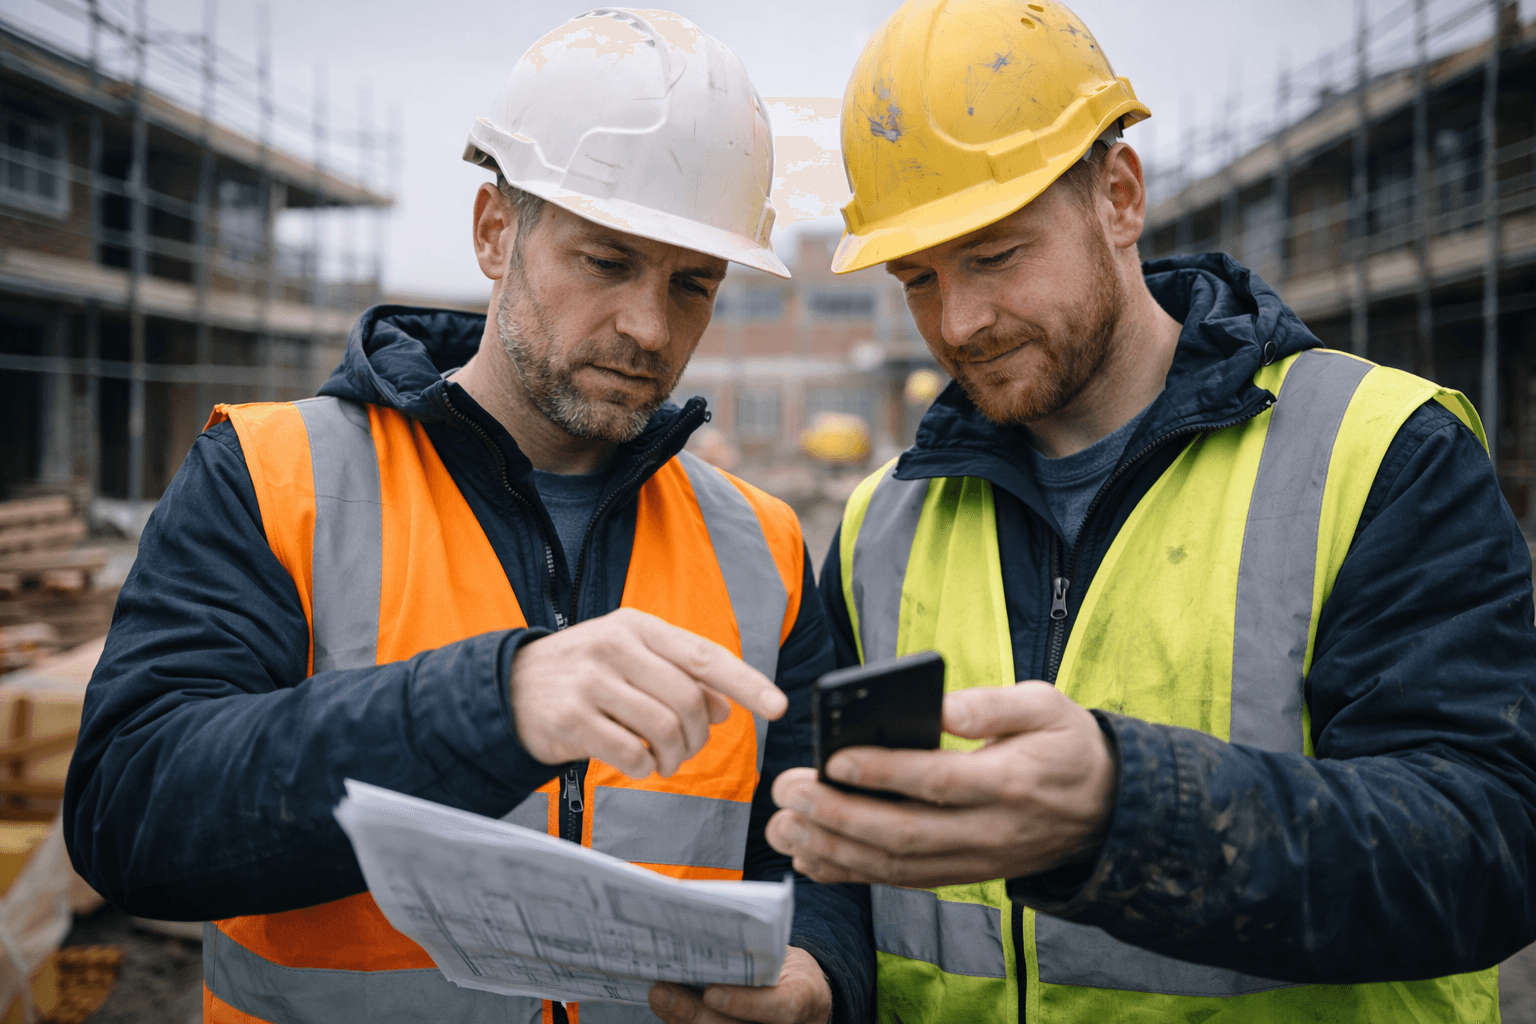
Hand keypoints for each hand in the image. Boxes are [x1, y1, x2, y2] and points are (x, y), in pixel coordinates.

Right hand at [510, 608, 787, 777]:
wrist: (508, 688)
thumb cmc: (584, 673)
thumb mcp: (630, 658)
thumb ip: (679, 675)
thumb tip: (726, 706)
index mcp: (637, 626)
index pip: (705, 655)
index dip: (746, 683)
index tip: (778, 706)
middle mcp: (615, 647)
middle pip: (688, 701)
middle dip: (698, 737)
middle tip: (686, 751)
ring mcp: (591, 682)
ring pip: (663, 730)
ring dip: (672, 758)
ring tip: (662, 762)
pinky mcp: (571, 718)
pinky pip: (631, 754)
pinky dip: (643, 768)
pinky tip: (635, 763)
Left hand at [648, 945, 830, 1023]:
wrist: (804, 1000)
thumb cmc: (792, 972)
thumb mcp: (788, 955)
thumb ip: (760, 950)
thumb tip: (715, 930)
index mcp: (802, 1000)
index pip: (780, 1008)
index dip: (744, 1003)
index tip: (713, 993)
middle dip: (692, 1013)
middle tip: (661, 991)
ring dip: (678, 1017)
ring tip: (657, 995)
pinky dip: (680, 1019)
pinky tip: (664, 1002)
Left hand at [766, 682, 1114, 886]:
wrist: (1103, 810)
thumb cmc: (1065, 746)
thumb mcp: (1048, 706)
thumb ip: (993, 703)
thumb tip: (940, 704)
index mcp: (1010, 782)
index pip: (939, 781)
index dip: (884, 773)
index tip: (834, 758)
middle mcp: (989, 831)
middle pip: (904, 832)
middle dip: (837, 814)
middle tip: (788, 789)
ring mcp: (973, 861)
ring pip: (895, 865)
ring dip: (832, 849)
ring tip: (783, 823)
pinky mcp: (960, 874)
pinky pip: (899, 881)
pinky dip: (850, 873)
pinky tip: (809, 855)